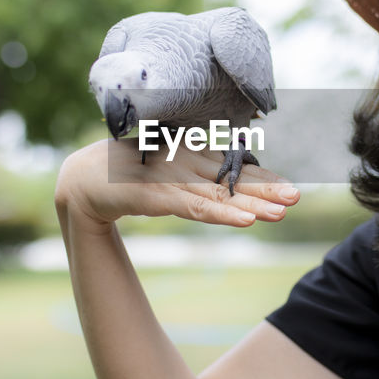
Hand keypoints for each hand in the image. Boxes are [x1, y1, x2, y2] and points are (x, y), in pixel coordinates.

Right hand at [55, 138, 299, 231]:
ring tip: (282, 210)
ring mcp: (173, 180)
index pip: (233, 171)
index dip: (262, 179)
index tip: (291, 189)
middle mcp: (186, 165)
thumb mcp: (165, 179)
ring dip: (253, 204)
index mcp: (189, 158)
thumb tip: (220, 195)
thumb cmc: (124, 176)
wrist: (82, 179)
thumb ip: (191, 186)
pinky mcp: (158, 197)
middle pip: (233, 181)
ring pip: (221, 195)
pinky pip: (196, 207)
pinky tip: (246, 220)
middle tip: (297, 198)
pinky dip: (222, 215)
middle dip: (267, 190)